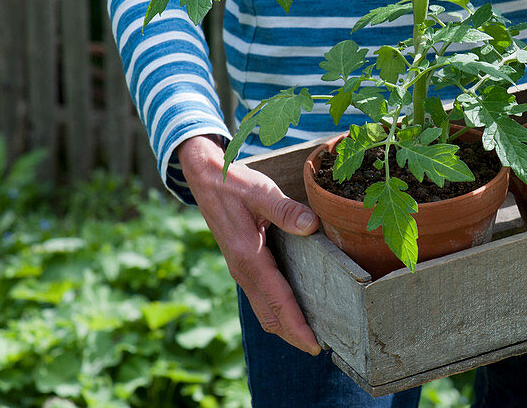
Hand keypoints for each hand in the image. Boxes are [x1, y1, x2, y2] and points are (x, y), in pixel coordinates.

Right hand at [177, 135, 321, 353]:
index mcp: (248, 257)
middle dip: (293, 334)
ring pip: (264, 309)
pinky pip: (261, 296)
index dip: (296, 325)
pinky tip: (295, 307)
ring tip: (313, 334)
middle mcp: (243, 270)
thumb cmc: (234, 183)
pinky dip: (278, 309)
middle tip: (321, 347)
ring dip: (286, 324)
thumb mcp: (260, 190)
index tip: (314, 344)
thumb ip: (285, 210)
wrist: (205, 178)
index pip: (277, 300)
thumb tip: (311, 226)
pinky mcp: (243, 264)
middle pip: (270, 315)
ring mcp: (241, 269)